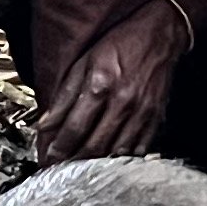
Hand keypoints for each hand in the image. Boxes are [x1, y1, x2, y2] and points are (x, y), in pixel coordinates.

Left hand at [36, 0, 185, 162]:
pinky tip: (109, 161)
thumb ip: (64, 95)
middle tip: (61, 170)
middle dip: (74, 162)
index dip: (59, 148)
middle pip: (94, 145)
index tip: (49, 158)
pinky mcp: (155, 118)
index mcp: (100, 85)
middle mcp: (122, 102)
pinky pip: (137, 149)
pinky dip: (121, 160)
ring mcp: (142, 112)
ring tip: (81, 170)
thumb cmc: (120, 44)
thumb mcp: (84, 62)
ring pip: (116, 152)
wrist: (160, 35)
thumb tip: (46, 124)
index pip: (74, 128)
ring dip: (97, 165)